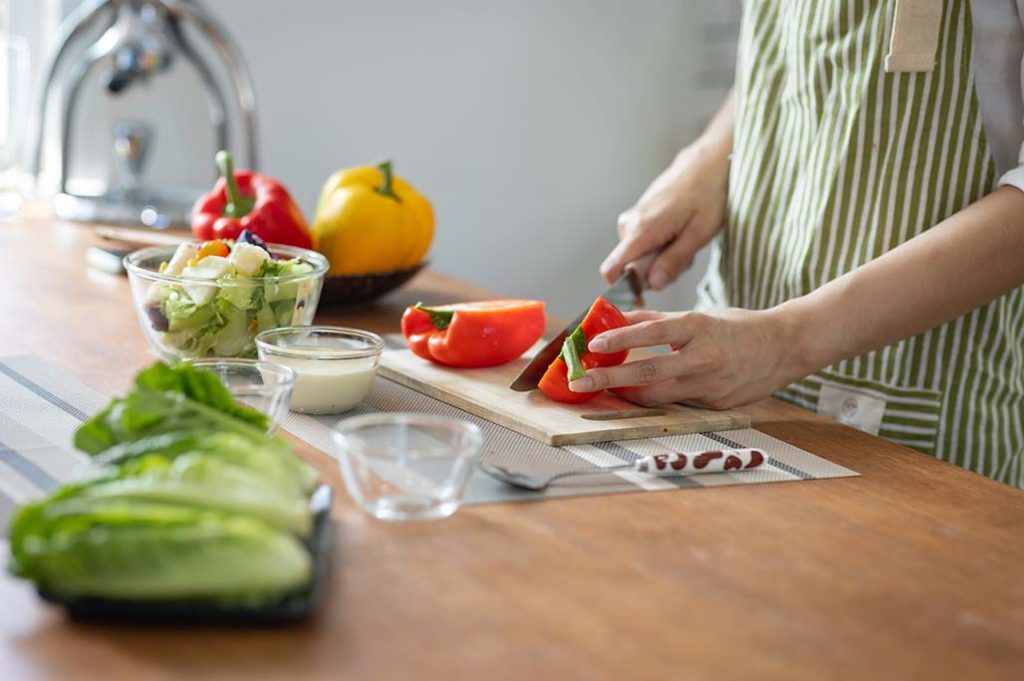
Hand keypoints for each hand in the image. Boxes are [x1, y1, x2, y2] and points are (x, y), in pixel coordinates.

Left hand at [567, 309, 805, 408]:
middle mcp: (702, 359)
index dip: (621, 338)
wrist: (783, 347)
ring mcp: (709, 386)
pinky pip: (676, 404)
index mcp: (698, 328)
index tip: (593, 344)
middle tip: (580, 383)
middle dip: (609, 379)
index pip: (652, 333)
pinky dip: (655, 399)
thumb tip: (616, 320)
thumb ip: (658, 322)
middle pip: (647, 373)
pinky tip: (637, 396)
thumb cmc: (735, 328)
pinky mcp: (714, 405)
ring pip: (658, 396)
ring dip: (626, 394)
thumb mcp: (698, 316)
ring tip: (602, 390)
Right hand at [601, 146, 729, 292]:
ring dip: (662, 258)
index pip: (612, 269)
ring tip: (686, 239)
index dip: (623, 290)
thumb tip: (652, 285)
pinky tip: (680, 231)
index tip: (642, 299)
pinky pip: (643, 242)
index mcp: (642, 230)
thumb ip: (673, 261)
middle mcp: (630, 223)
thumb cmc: (709, 195)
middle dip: (656, 272)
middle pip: (631, 267)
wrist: (709, 162)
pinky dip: (662, 245)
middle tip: (684, 258)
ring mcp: (633, 218)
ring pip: (639, 256)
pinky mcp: (638, 215)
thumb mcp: (698, 234)